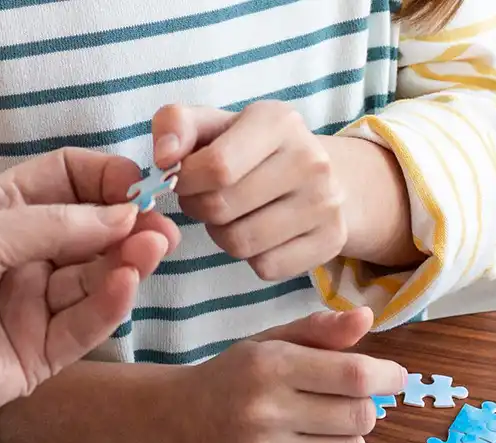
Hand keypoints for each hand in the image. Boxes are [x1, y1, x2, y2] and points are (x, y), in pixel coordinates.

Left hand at [0, 148, 179, 442]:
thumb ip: (53, 224)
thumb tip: (124, 213)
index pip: (64, 182)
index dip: (102, 180)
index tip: (138, 185)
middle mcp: (18, 257)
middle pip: (89, 232)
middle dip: (127, 226)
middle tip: (163, 227)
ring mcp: (31, 307)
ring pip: (94, 279)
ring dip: (125, 263)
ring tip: (151, 251)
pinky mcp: (41, 356)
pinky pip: (85, 325)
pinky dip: (109, 305)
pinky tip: (125, 284)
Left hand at [152, 102, 349, 280]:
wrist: (327, 175)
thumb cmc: (254, 149)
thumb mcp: (216, 123)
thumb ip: (177, 125)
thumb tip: (164, 158)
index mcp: (279, 122)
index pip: (216, 167)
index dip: (186, 182)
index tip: (184, 180)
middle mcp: (311, 161)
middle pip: (222, 208)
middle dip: (199, 208)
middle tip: (205, 199)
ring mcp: (326, 204)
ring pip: (241, 243)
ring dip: (222, 235)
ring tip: (231, 216)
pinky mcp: (331, 241)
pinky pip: (267, 267)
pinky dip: (253, 257)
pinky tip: (259, 234)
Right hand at [165, 308, 405, 442]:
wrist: (173, 426)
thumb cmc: (234, 380)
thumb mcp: (270, 345)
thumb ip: (319, 331)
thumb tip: (366, 317)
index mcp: (269, 367)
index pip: (354, 376)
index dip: (387, 377)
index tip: (394, 378)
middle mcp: (263, 413)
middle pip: (361, 418)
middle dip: (362, 410)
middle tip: (342, 405)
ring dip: (346, 442)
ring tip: (317, 433)